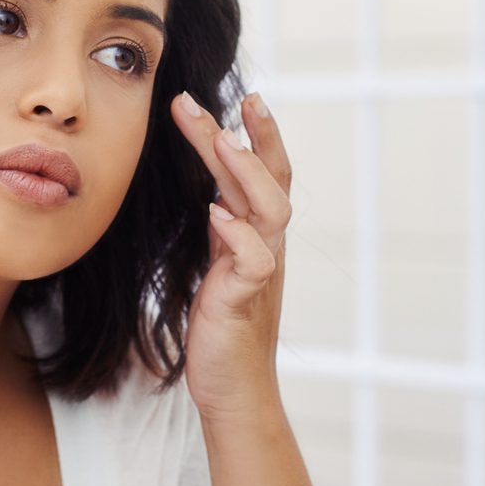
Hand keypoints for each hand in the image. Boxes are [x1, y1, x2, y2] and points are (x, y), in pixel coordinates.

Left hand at [170, 91, 291, 425]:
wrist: (233, 388)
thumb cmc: (221, 327)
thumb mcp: (220, 267)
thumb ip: (223, 232)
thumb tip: (215, 195)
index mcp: (259, 235)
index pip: (267, 174)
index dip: (260, 136)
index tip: (244, 98)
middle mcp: (266, 247)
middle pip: (270, 180)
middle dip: (253, 135)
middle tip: (229, 98)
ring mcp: (260, 272)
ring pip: (269, 210)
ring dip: (246, 172)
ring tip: (220, 138)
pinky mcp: (245, 300)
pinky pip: (252, 260)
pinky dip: (236, 233)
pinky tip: (214, 213)